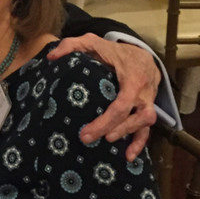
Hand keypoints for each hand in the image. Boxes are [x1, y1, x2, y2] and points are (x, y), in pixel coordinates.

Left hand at [48, 34, 159, 160]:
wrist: (141, 54)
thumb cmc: (114, 51)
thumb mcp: (92, 42)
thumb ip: (72, 45)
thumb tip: (52, 57)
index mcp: (132, 78)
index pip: (122, 104)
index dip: (105, 121)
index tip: (85, 133)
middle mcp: (144, 92)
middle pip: (134, 116)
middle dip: (112, 130)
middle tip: (88, 139)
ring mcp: (148, 102)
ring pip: (144, 123)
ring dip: (128, 136)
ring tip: (108, 144)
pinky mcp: (147, 110)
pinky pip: (148, 129)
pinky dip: (140, 143)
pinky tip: (128, 156)